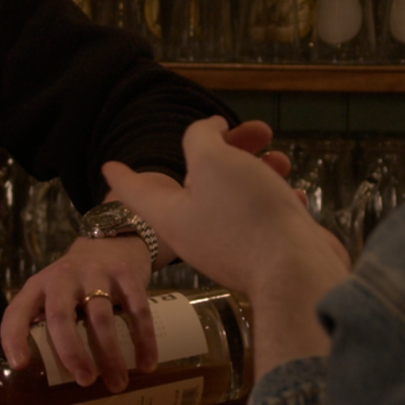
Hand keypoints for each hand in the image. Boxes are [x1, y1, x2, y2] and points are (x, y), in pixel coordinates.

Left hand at [0, 234, 155, 390]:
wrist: (114, 241)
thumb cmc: (78, 281)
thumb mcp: (55, 292)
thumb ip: (48, 323)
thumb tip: (50, 377)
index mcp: (39, 286)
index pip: (17, 311)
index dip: (14, 338)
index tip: (21, 366)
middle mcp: (63, 277)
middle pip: (60, 316)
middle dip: (71, 352)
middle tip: (85, 381)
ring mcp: (96, 273)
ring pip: (100, 317)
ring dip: (110, 354)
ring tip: (117, 384)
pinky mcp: (126, 273)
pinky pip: (137, 309)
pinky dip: (143, 339)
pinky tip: (147, 363)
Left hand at [103, 118, 347, 378]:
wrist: (295, 272)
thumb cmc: (247, 214)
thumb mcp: (214, 160)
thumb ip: (202, 138)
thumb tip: (209, 132)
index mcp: (171, 214)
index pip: (136, 190)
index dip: (123, 174)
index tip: (109, 165)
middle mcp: (194, 233)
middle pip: (200, 181)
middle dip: (228, 149)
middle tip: (257, 131)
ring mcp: (228, 247)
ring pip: (235, 196)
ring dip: (258, 170)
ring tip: (281, 159)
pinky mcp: (260, 255)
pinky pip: (261, 219)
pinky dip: (274, 199)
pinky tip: (294, 193)